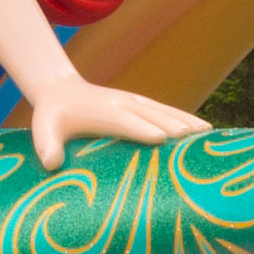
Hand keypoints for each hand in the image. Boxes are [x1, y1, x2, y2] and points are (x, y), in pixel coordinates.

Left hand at [29, 81, 210, 168]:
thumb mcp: (43, 129)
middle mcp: (123, 103)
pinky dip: (186, 119)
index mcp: (103, 112)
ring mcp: (135, 102)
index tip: (161, 139)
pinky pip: (167, 111)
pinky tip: (205, 130)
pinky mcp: (142, 104)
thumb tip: (50, 164)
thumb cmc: (52, 116)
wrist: (60, 90)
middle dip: (174, 127)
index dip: (142, 129)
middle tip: (197, 142)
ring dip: (186, 122)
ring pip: (165, 111)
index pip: (125, 121)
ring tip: (209, 134)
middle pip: (152, 115)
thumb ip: (46, 146)